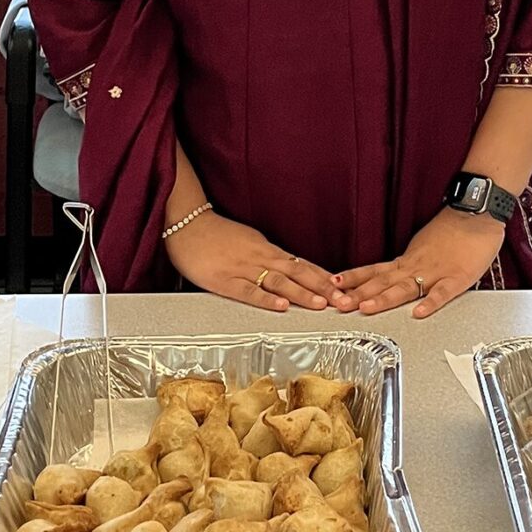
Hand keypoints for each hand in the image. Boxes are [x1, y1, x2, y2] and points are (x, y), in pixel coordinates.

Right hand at [165, 212, 352, 314]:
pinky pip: (248, 290)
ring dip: (302, 293)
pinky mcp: (224, 279)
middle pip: (298, 272)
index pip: (303, 264)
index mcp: (267, 248)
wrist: (186, 224)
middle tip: (345, 302)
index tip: (345, 289)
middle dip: (324, 289)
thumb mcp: (248, 241)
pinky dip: (266, 299)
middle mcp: (261, 257)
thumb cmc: (216, 234)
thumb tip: (289, 269)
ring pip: (279, 281)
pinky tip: (281, 307)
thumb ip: (267, 256)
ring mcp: (243, 268)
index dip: (324, 278)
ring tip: (321, 305)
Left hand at [338, 209, 504, 320]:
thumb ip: (410, 262)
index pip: (374, 271)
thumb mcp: (424, 245)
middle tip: (337, 304)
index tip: (332, 286)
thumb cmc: (454, 228)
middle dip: (359, 294)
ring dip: (384, 299)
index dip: (353, 279)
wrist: (477, 211)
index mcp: (408, 259)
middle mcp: (416, 266)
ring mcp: (436, 272)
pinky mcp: (458, 277)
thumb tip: (395, 275)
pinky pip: (442, 293)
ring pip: (405, 288)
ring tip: (366, 309)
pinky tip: (419, 313)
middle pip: (382, 282)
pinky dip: (430, 303)